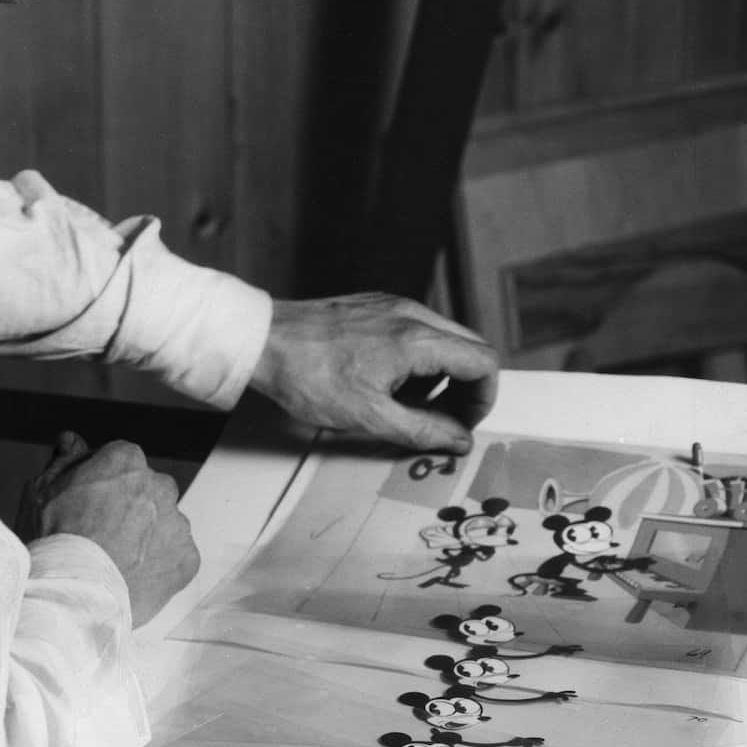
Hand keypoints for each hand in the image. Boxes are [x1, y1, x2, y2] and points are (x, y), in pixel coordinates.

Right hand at [21, 433, 199, 625]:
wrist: (73, 595)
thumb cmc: (51, 539)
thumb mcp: (42, 490)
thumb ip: (64, 460)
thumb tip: (71, 440)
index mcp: (127, 459)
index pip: (119, 462)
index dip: (100, 485)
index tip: (85, 507)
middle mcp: (160, 484)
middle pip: (147, 492)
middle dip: (130, 508)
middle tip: (100, 537)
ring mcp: (177, 522)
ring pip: (163, 525)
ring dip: (146, 537)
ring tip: (114, 563)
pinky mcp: (188, 558)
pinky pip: (175, 557)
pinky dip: (158, 566)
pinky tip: (131, 578)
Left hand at [250, 293, 498, 452]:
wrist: (263, 341)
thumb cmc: (308, 375)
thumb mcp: (369, 416)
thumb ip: (422, 430)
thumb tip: (459, 440)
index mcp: (418, 339)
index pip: (484, 363)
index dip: (482, 401)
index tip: (461, 425)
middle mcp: (413, 314)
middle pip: (469, 349)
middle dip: (464, 389)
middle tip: (440, 421)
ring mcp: (393, 306)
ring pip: (443, 341)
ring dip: (439, 377)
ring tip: (406, 405)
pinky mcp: (375, 306)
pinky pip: (415, 332)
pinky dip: (415, 361)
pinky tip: (384, 383)